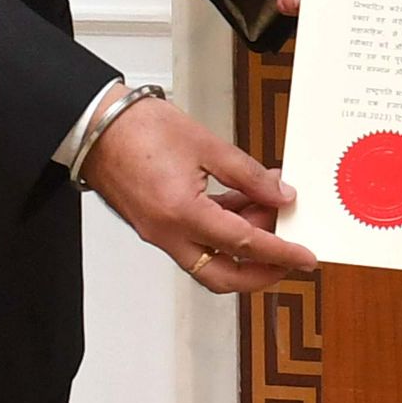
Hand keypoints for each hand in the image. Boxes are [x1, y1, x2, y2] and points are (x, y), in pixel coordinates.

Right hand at [82, 96, 315, 287]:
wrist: (95, 125)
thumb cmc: (138, 128)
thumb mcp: (206, 145)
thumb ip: (248, 174)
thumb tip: (280, 194)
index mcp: (182, 213)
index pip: (244, 245)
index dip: (281, 253)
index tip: (305, 257)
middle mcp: (168, 233)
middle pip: (224, 276)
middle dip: (262, 272)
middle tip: (290, 254)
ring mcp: (160, 233)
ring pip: (211, 260)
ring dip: (243, 247)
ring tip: (269, 211)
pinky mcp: (156, 225)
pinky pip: (196, 242)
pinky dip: (223, 232)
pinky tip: (244, 205)